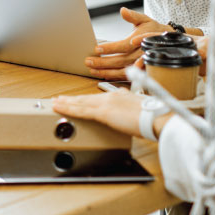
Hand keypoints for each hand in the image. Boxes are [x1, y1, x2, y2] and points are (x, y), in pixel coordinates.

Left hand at [53, 89, 170, 138]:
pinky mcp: (103, 112)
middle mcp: (111, 97)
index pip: (98, 98)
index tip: (78, 99)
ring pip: (81, 103)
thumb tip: (128, 112)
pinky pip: (81, 111)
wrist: (158, 118)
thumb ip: (132, 109)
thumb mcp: (142, 110)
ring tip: (55, 103)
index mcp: (121, 96)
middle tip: (59, 99)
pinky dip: (68, 109)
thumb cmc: (155, 117)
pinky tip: (59, 108)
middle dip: (72, 100)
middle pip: (87, 99)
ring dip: (67, 103)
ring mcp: (106, 104)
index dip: (86, 99)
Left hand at [86, 8, 169, 79]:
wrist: (169, 42)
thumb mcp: (145, 20)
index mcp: (142, 40)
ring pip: (123, 70)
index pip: (124, 45)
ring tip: (92, 70)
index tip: (96, 48)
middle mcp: (142, 54)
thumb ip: (133, 16)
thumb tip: (123, 11)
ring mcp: (143, 65)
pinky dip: (114, 77)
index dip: (110, 48)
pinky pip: (127, 76)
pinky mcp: (141, 72)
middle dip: (104, 62)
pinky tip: (103, 75)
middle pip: (121, 60)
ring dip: (106, 72)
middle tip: (88, 61)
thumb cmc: (153, 30)